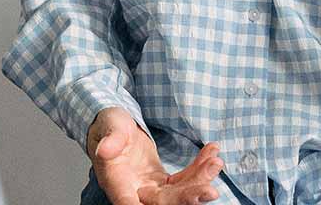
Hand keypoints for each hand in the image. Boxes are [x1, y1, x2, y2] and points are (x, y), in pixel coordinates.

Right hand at [87, 107, 222, 204]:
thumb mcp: (109, 125)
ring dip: (200, 181)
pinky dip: (199, 168)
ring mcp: (150, 188)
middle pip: (164, 203)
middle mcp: (134, 191)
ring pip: (178, 194)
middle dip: (189, 197)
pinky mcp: (162, 182)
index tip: (183, 204)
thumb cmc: (108, 124)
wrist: (115, 123)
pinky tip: (212, 153)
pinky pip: (184, 179)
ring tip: (216, 163)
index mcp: (117, 182)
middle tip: (211, 191)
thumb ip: (110, 139)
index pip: (131, 203)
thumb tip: (104, 150)